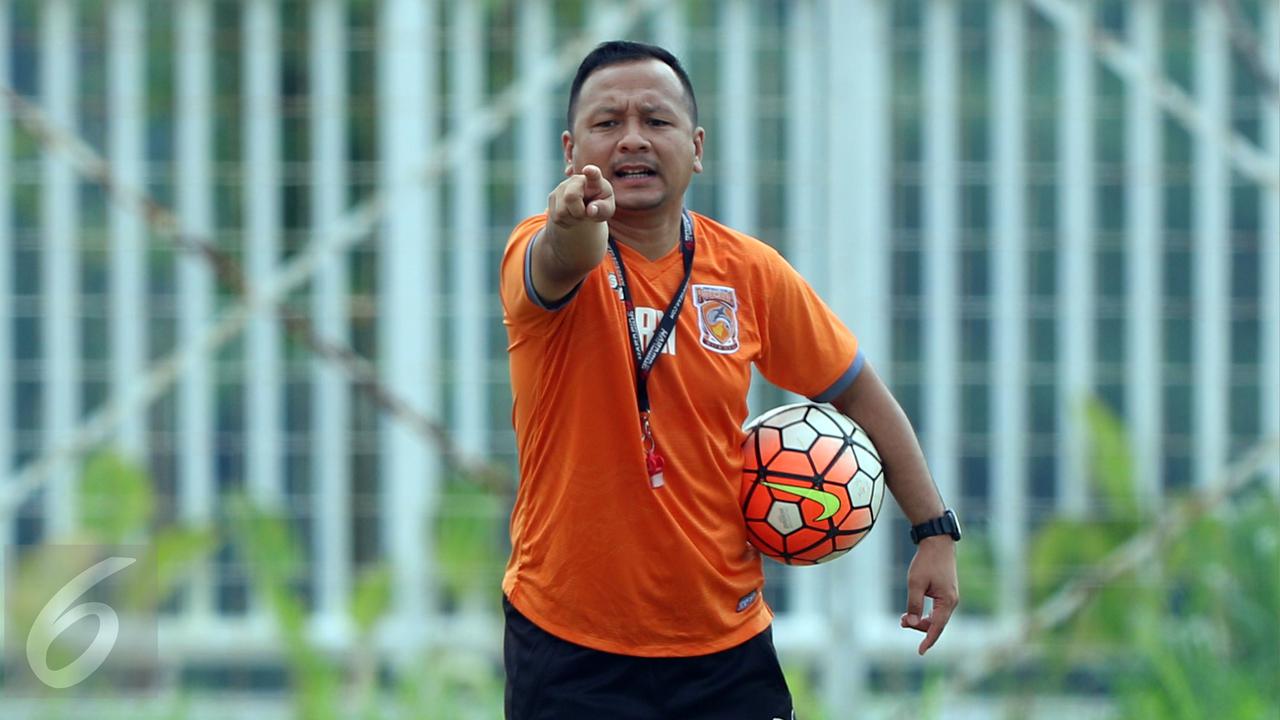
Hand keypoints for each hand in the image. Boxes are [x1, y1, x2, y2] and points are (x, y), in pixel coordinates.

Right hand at [547, 164, 614, 228]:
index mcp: (594, 181)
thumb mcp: (607, 210)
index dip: (591, 172)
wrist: (585, 207)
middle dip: (578, 212)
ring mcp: (561, 187)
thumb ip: (603, 209)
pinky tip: (571, 216)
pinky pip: (556, 218)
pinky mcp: (552, 197)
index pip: (593, 174)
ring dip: (572, 220)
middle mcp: (576, 180)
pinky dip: (565, 222)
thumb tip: (591, 210)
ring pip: (561, 212)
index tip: (588, 170)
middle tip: (586, 214)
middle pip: (570, 197)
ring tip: (579, 215)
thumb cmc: (599, 206)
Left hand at [899, 536, 958, 654]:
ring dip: (921, 620)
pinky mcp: (946, 593)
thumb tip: (910, 623)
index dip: (928, 640)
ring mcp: (950, 597)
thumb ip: (913, 605)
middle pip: (936, 624)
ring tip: (903, 618)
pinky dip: (925, 614)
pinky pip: (937, 610)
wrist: (937, 543)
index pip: (937, 627)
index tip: (920, 652)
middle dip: (918, 627)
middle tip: (901, 621)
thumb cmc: (927, 562)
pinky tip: (914, 612)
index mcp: (947, 602)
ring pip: (936, 617)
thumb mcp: (915, 584)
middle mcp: (952, 602)